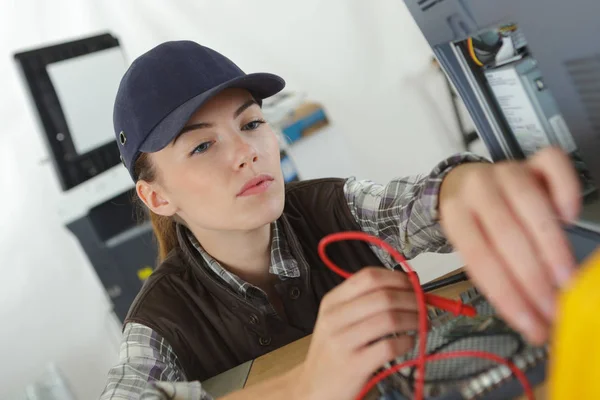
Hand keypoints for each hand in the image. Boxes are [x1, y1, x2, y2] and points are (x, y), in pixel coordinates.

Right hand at [294, 268, 417, 399]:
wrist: (313, 387)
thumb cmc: (331, 352)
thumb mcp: (338, 320)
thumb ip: (364, 302)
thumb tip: (405, 287)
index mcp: (332, 302)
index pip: (368, 277)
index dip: (397, 278)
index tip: (412, 285)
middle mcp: (335, 318)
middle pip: (383, 296)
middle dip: (412, 299)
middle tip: (423, 305)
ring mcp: (342, 341)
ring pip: (389, 319)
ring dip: (414, 319)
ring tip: (421, 324)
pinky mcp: (353, 365)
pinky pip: (389, 347)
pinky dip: (407, 342)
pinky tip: (408, 342)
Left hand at [438, 147, 581, 344]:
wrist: (465, 183)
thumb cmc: (475, 224)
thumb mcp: (474, 249)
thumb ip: (499, 279)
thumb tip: (534, 327)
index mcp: (454, 214)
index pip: (479, 259)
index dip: (506, 295)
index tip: (530, 324)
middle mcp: (477, 188)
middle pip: (505, 234)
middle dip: (532, 278)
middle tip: (554, 309)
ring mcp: (506, 170)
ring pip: (530, 202)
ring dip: (552, 247)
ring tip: (567, 280)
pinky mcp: (533, 160)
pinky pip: (553, 166)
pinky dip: (566, 192)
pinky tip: (569, 220)